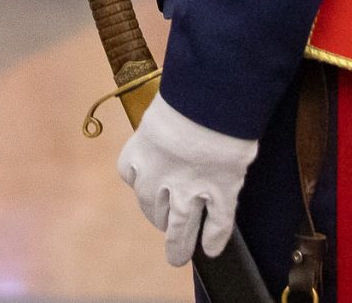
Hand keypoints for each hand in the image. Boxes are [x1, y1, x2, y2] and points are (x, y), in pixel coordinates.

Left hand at [116, 96, 258, 266]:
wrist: (208, 100)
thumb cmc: (183, 94)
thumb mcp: (159, 108)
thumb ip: (160, 125)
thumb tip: (166, 122)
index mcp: (140, 151)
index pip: (130, 175)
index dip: (139, 182)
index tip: (145, 187)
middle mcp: (160, 175)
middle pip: (152, 206)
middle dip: (157, 217)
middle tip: (163, 226)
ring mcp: (191, 187)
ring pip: (180, 224)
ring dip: (178, 243)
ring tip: (177, 256)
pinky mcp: (221, 190)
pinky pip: (218, 222)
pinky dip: (214, 237)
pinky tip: (212, 249)